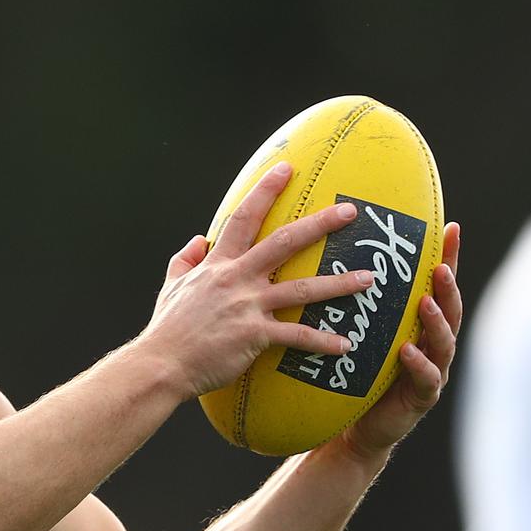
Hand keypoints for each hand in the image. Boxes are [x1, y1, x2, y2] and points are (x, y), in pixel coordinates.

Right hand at [136, 162, 365, 398]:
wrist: (162, 362)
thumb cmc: (167, 327)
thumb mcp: (171, 285)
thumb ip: (185, 259)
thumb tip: (198, 240)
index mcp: (217, 264)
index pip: (243, 218)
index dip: (265, 191)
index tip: (286, 169)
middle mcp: (236, 278)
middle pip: (284, 243)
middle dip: (319, 224)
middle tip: (351, 212)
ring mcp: (247, 306)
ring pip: (301, 288)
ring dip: (338, 283)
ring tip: (369, 278)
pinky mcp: (254, 335)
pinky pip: (296, 336)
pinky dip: (322, 342)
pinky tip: (346, 346)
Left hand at [330, 221, 462, 460]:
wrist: (351, 425)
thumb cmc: (352, 369)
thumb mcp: (353, 329)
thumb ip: (348, 298)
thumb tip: (323, 252)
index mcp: (414, 322)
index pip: (433, 284)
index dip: (446, 257)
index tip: (450, 227)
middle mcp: (429, 342)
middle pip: (448, 308)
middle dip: (448, 286)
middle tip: (440, 266)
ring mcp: (430, 370)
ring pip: (443, 342)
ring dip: (436, 321)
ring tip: (426, 303)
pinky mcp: (419, 398)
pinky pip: (425, 379)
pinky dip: (419, 364)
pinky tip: (407, 351)